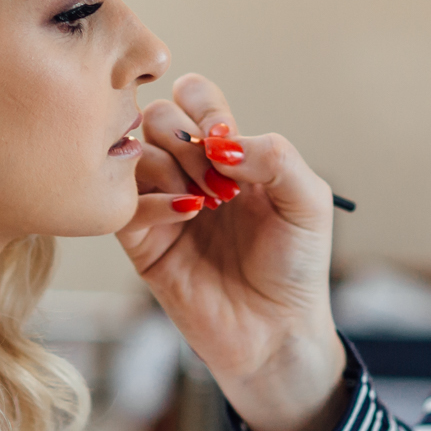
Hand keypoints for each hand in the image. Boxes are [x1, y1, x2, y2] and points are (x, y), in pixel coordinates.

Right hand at [115, 73, 345, 430]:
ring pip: (132, 150)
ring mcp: (162, 204)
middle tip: (218, 182)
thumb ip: (276, 156)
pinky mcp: (140, 240)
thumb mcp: (308, 202)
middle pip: (155, 115)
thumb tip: (221, 141)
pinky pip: (121, 200)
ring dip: (169, 167)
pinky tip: (186, 218)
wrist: (276, 334)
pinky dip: (150, 199)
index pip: (193, 96)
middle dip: (184, 139)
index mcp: (228, 153)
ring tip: (204, 205)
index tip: (227, 141)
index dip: (204, 107)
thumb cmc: (296, 267)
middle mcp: (190, 171)